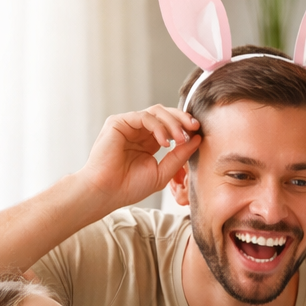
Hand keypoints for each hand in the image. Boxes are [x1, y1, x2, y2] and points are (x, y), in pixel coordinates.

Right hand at [76, 105, 202, 209]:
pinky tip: (165, 142)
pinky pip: (143, 117)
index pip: (170, 125)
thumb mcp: (163, 172)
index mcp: (149, 141)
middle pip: (165, 113)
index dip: (185, 126)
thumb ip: (179, 156)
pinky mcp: (117, 123)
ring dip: (172, 123)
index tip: (198, 132)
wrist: (107, 193)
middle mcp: (138, 130)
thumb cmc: (130, 187)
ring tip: (180, 139)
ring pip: (156, 111)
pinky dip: (158, 127)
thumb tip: (197, 139)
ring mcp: (128, 125)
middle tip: (194, 127)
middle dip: (182, 118)